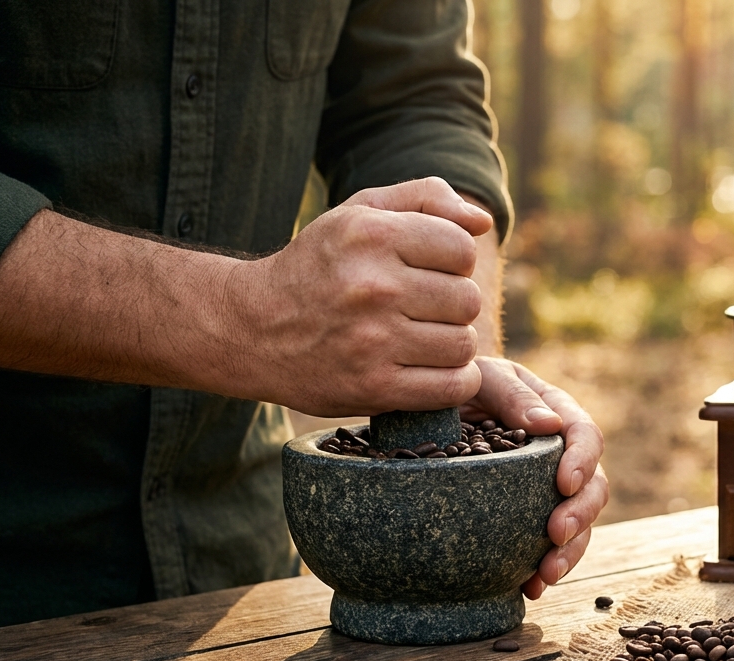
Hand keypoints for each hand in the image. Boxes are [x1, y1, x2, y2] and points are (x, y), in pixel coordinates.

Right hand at [230, 177, 494, 415]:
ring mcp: (372, 341)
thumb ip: (424, 199)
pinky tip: (430, 370)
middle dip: (451, 305)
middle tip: (421, 310)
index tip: (428, 271)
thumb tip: (482, 223)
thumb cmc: (319, 266)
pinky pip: (453, 387)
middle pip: (467, 300)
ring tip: (421, 339)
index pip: (462, 249)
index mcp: (371, 235)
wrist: (252, 329)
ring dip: (451, 345)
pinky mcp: (373, 388)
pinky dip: (453, 382)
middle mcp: (372, 286)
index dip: (453, 262)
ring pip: (464, 345)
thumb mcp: (359, 214)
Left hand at [460, 357, 607, 598]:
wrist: (433, 405)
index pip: (586, 436)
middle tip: (555, 534)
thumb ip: (512, 395)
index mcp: (557, 414)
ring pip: (579, 523)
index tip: (564, 483)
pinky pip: (549, 547)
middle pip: (592, 486)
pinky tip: (530, 587)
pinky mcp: (530, 516)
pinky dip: (545, 569)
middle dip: (580, 514)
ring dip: (569, 552)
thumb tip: (548, 424)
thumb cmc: (461, 383)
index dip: (582, 460)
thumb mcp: (482, 377)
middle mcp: (561, 455)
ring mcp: (548, 489)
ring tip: (546, 575)